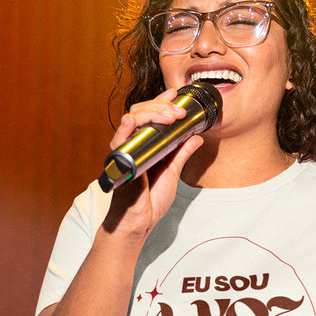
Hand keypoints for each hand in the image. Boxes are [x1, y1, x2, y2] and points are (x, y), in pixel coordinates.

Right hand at [102, 88, 203, 237]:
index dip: (161, 101)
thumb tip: (196, 136)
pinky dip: (125, 127)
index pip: (149, 115)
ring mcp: (124, 150)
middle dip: (161, 105)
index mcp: (144, 144)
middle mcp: (132, 143)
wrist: (140, 222)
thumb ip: (182, 152)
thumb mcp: (172, 171)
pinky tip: (133, 120)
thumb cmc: (150, 200)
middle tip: (180, 110)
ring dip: (151, 112)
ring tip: (171, 115)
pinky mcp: (119, 161)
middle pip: (140, 112)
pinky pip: (118, 139)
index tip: (176, 93)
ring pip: (130, 119)